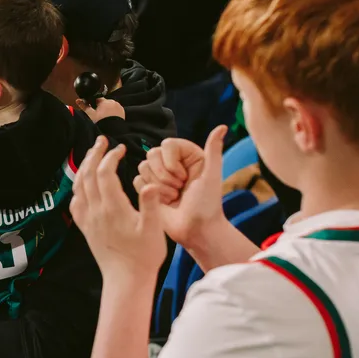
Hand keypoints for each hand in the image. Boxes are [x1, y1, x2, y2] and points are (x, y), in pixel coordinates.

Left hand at [69, 137, 165, 278]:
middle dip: (94, 154)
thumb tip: (148, 184)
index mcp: (113, 208)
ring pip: (79, 186)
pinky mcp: (84, 228)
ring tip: (92, 154)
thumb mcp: (153, 230)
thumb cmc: (144, 256)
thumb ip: (150, 205)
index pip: (105, 174)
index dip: (111, 157)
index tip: (121, 148)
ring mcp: (87, 220)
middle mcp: (96, 211)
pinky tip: (84, 184)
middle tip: (102, 140)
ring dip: (85, 167)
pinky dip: (78, 186)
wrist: (126, 280)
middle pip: (88, 174)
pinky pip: (75, 201)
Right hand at [77, 95, 124, 122]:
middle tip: (99, 115)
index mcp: (104, 101)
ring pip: (110, 105)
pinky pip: (116, 109)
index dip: (94, 103)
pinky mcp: (122, 110)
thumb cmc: (101, 122)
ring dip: (108, 108)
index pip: (97, 98)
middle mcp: (112, 101)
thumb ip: (84, 106)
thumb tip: (77, 100)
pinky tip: (110, 117)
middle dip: (101, 106)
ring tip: (105, 117)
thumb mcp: (91, 114)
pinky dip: (113, 111)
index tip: (93, 109)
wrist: (113, 131)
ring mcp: (118, 106)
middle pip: (104, 102)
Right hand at [134, 125, 228, 249]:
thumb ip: (213, 150)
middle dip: (164, 176)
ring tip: (173, 197)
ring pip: (142, 167)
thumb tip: (222, 127)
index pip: (167, 144)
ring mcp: (158, 175)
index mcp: (188, 155)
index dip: (171, 162)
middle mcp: (172, 162)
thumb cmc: (207, 205)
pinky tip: (163, 202)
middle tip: (179, 189)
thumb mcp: (212, 175)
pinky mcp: (147, 188)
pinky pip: (136, 180)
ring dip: (158, 186)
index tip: (185, 177)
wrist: (196, 230)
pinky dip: (149, 192)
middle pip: (152, 154)